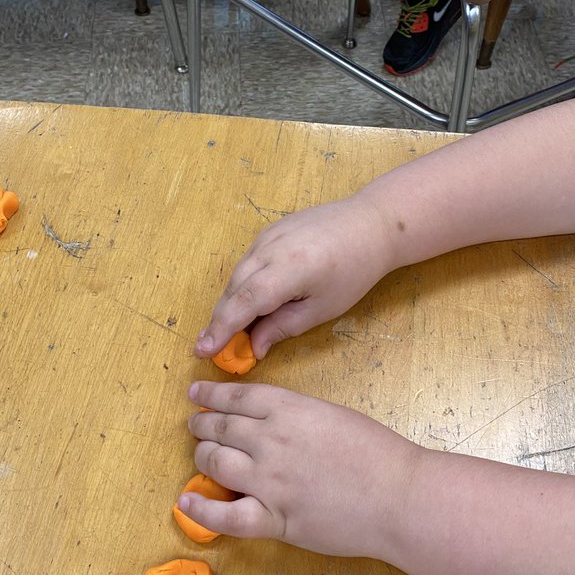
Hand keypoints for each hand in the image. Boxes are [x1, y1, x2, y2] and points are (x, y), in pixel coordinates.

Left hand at [182, 380, 428, 558]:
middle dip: (202, 425)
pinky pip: (226, 515)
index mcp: (289, 408)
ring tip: (199, 455)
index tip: (196, 394)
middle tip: (197, 426)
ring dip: (201, 457)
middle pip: (220, 428)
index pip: (236, 397)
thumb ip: (295, 415)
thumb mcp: (331, 414)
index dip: (210, 395)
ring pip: (214, 464)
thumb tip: (266, 422)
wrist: (398, 495)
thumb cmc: (376, 452)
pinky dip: (202, 509)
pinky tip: (186, 502)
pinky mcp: (274, 518)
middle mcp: (271, 440)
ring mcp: (269, 480)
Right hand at [195, 194, 396, 360]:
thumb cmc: (354, 270)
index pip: (243, 303)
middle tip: (212, 348)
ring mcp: (267, 235)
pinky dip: (242, 284)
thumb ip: (283, 327)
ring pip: (237, 275)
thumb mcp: (322, 308)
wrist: (370, 224)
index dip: (221, 329)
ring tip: (228, 330)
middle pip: (234, 289)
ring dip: (230, 302)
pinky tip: (247, 301)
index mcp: (288, 269)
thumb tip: (254, 346)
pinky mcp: (269, 230)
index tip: (203, 350)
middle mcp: (271, 248)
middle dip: (220, 320)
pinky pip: (247, 261)